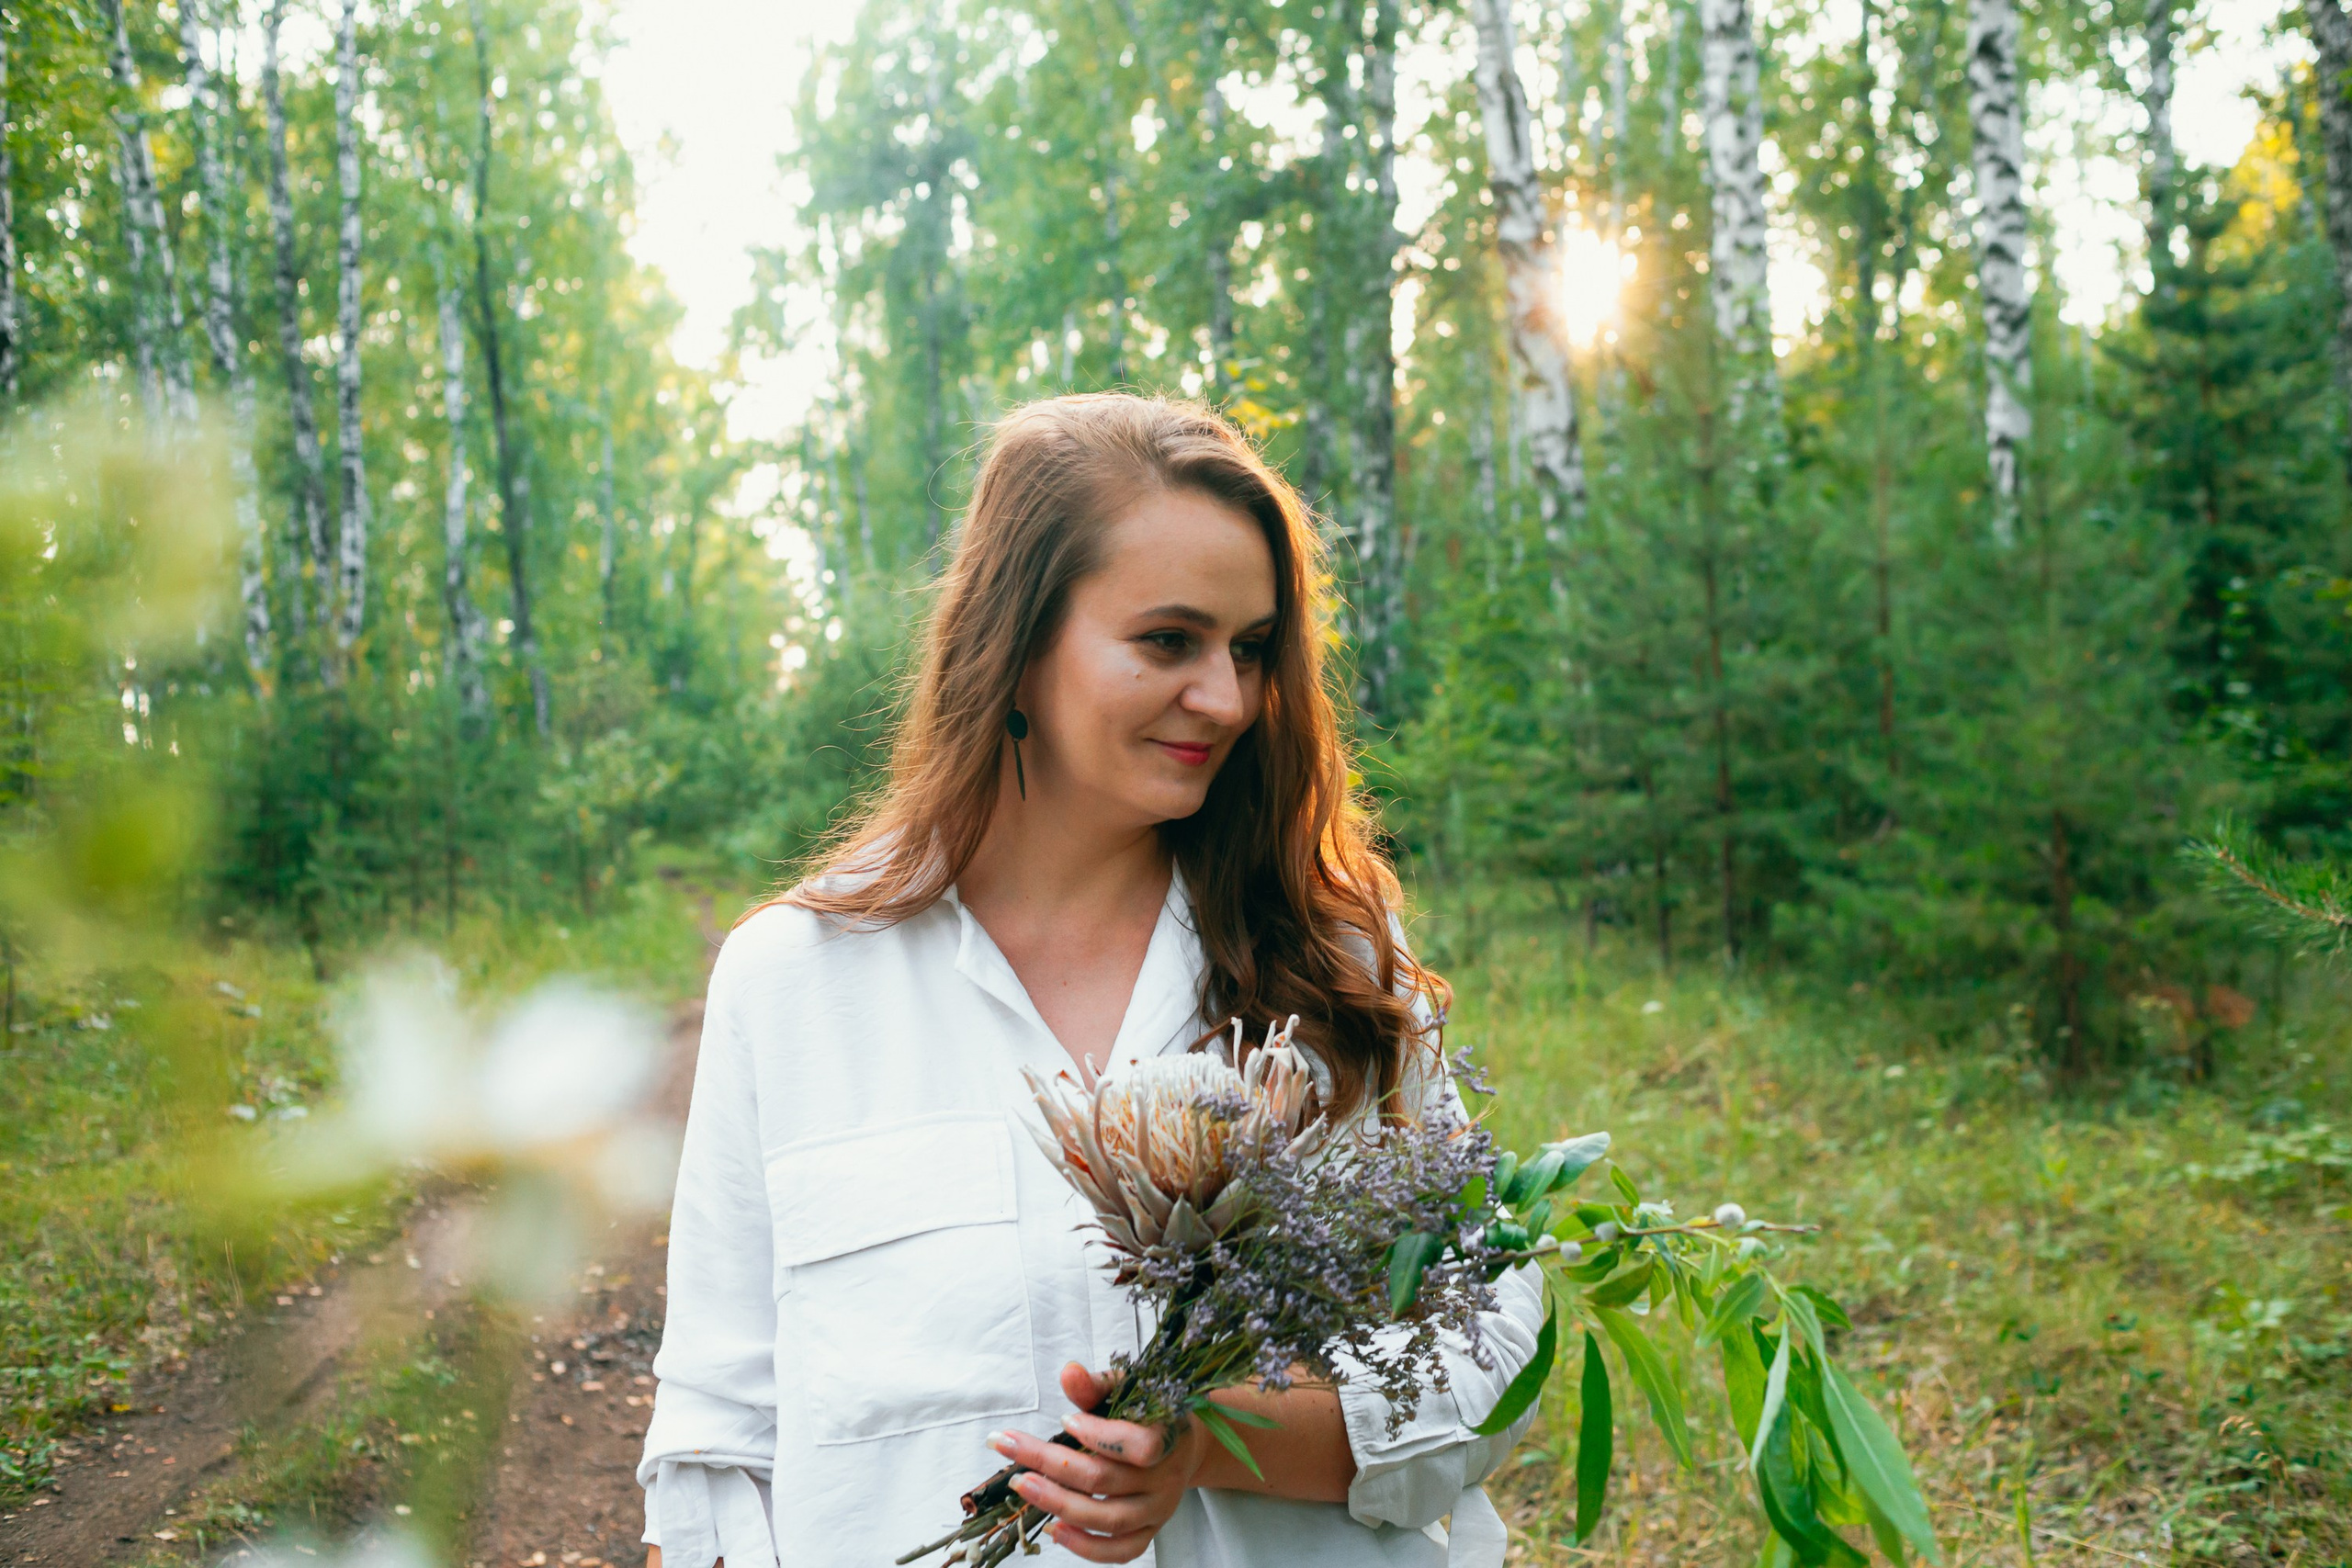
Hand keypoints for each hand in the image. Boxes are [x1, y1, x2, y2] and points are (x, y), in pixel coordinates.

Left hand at [985, 1363, 1205, 1563]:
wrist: (1184, 1443)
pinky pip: (1121, 1552)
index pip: (1139, 1446)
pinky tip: (1055, 1529)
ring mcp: (1158, 1510)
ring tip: (1023, 1485)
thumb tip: (1068, 1373)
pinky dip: (1086, 1547)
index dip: (1100, 1436)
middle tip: (1009, 1446)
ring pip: (1109, 1520)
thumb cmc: (1148, 1412)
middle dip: (1051, 1463)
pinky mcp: (1148, 1532)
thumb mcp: (1128, 1389)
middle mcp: (1166, 1478)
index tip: (1065, 1420)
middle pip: (1106, 1480)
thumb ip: (1097, 1385)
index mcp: (1168, 1436)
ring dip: (1059, 1504)